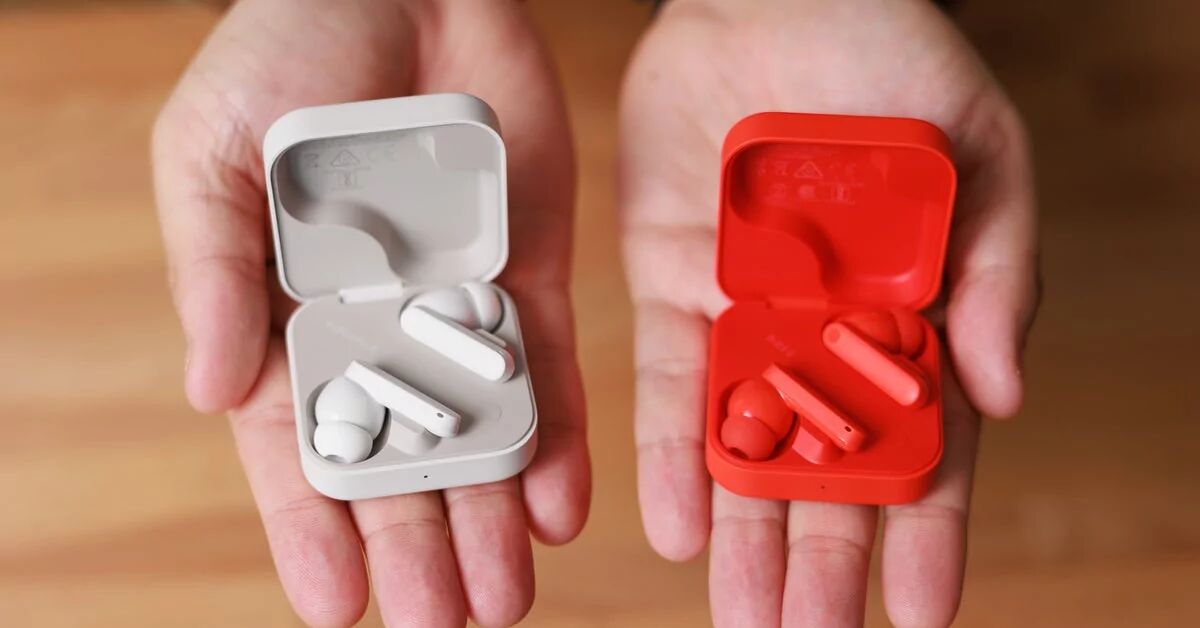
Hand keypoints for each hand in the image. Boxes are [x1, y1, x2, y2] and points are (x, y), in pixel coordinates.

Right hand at [152, 1, 588, 625]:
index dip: (312, 527)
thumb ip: (212, 269)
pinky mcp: (529, 275)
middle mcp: (378, 329)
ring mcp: (458, 308)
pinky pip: (549, 369)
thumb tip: (206, 392)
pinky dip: (556, 437)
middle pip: (399, 460)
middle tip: (438, 623)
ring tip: (502, 597)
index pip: (298, 444)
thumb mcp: (213, 153)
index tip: (335, 605)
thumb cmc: (286, 52)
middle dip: (418, 545)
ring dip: (489, 517)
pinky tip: (557, 505)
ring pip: (478, 434)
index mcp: (288, 316)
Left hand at [619, 1, 1036, 625]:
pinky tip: (676, 529)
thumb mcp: (983, 157)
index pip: (925, 447)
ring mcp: (746, 316)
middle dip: (820, 562)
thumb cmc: (895, 59)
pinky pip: (668, 386)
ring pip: (746, 449)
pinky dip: (674, 455)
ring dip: (743, 538)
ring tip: (742, 621)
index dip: (926, 533)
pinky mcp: (672, 285)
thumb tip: (1007, 395)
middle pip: (826, 471)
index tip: (920, 616)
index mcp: (914, 314)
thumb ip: (998, 275)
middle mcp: (827, 333)